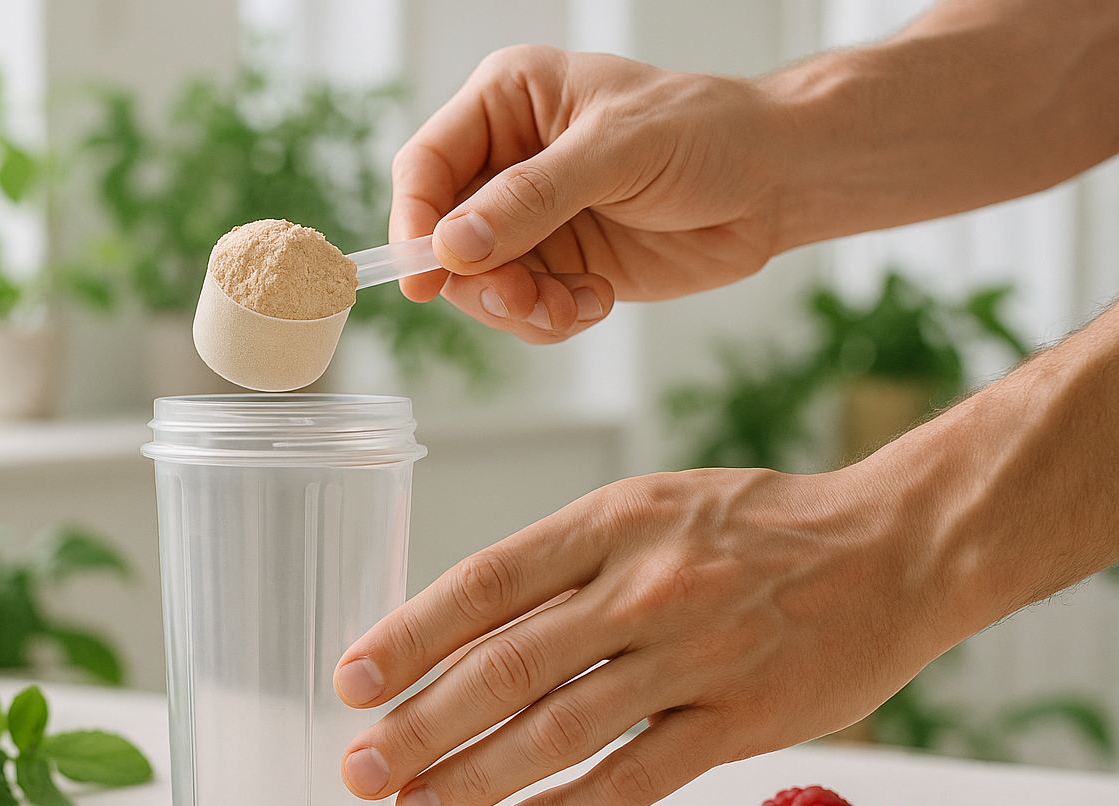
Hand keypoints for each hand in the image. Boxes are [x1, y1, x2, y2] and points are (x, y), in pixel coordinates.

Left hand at [334, 463, 957, 805]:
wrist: (892, 548)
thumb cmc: (753, 528)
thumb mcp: (648, 510)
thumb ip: (562, 568)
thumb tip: (459, 631)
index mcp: (609, 523)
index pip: (484, 583)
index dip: (408, 635)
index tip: (351, 679)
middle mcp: (642, 587)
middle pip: (507, 665)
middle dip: (420, 723)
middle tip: (361, 766)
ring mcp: (693, 656)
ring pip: (560, 728)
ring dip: (475, 777)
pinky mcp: (739, 721)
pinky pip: (634, 775)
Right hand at [392, 45, 788, 342]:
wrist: (775, 182)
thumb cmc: (707, 133)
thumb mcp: (618, 152)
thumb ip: (532, 198)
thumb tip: (453, 245)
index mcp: (507, 103)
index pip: (425, 166)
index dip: (413, 223)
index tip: (424, 279)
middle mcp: (507, 161)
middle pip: (442, 239)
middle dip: (480, 281)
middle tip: (525, 301)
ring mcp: (531, 218)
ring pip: (479, 283)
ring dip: (519, 308)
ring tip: (574, 306)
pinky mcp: (559, 264)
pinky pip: (521, 309)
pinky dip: (550, 319)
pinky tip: (596, 301)